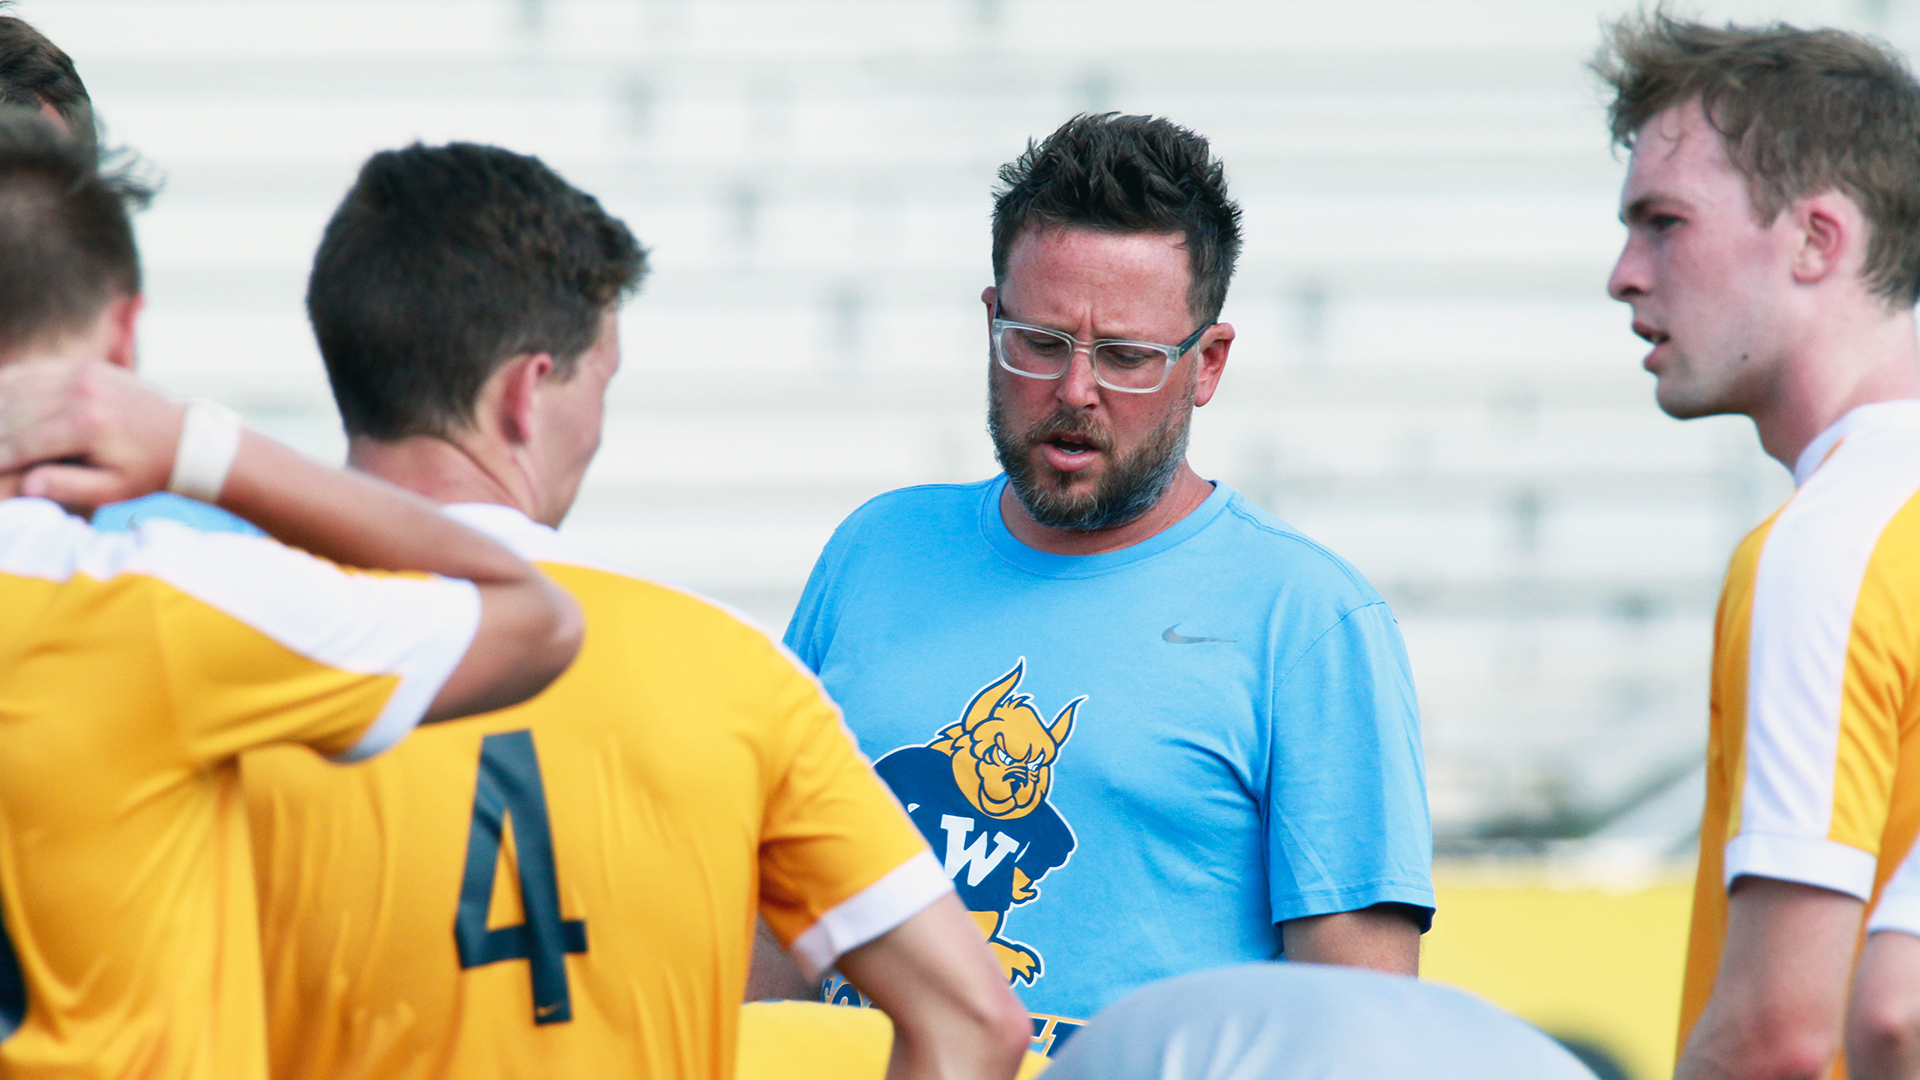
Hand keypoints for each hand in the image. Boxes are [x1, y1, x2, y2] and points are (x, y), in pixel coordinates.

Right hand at [0, 357, 184, 507]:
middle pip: (15, 409)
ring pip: (19, 385)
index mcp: (89, 425)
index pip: (25, 441)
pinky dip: (9, 384)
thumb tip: (28, 486)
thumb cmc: (145, 471)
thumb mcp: (113, 489)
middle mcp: (83, 392)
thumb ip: (70, 487)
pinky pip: (34, 371)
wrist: (184, 436)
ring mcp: (84, 373)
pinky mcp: (85, 366)